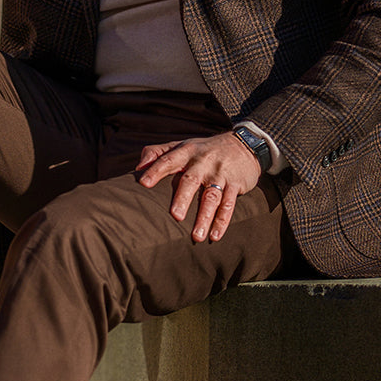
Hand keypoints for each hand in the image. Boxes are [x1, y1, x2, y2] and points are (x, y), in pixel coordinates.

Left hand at [136, 132, 261, 242]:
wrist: (243, 144)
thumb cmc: (203, 150)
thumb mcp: (182, 145)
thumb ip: (157, 153)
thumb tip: (137, 168)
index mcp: (186, 152)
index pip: (168, 160)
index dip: (155, 171)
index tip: (143, 184)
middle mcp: (202, 162)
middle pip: (191, 181)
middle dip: (183, 198)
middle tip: (175, 216)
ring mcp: (219, 174)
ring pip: (211, 196)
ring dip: (205, 217)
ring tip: (196, 237)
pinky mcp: (235, 184)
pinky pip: (229, 204)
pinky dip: (222, 221)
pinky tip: (215, 236)